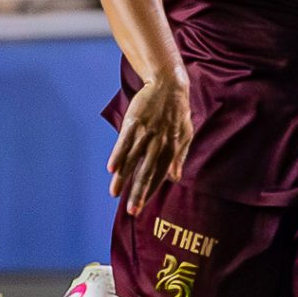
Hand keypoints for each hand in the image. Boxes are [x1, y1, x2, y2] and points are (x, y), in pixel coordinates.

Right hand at [108, 67, 193, 214]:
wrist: (168, 85)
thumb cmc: (178, 112)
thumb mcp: (185, 135)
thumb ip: (179, 158)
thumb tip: (175, 179)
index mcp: (171, 149)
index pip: (159, 176)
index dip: (149, 193)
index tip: (140, 208)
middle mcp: (158, 144)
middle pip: (146, 172)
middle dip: (138, 193)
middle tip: (131, 211)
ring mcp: (145, 133)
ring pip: (132, 160)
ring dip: (123, 178)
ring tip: (114, 193)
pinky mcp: (134, 122)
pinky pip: (124, 141)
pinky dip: (118, 155)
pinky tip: (112, 168)